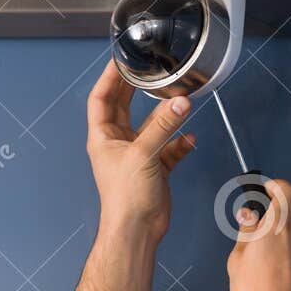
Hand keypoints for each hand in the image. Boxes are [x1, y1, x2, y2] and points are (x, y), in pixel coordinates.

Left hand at [85, 61, 195, 240]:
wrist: (136, 230)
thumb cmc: (125, 198)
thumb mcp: (143, 154)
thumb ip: (163, 126)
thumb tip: (180, 103)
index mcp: (103, 137)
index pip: (101, 97)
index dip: (109, 77)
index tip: (120, 59)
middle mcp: (117, 143)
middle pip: (124, 106)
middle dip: (135, 87)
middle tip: (147, 67)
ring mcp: (136, 155)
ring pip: (151, 126)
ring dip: (166, 116)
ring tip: (180, 100)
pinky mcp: (154, 169)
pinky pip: (168, 148)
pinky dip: (179, 142)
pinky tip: (190, 138)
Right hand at [226, 179, 290, 290]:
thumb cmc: (255, 290)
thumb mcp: (238, 259)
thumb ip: (246, 231)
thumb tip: (248, 214)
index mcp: (277, 225)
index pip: (287, 189)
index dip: (277, 186)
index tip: (266, 190)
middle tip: (275, 207)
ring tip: (281, 231)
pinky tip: (288, 251)